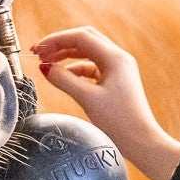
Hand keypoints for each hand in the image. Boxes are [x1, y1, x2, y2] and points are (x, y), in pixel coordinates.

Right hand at [30, 24, 179, 179]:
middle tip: (40, 53)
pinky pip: (92, 67)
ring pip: (88, 53)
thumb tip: (45, 68)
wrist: (142, 142)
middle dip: (61, 44)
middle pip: (85, 40)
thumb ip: (64, 80)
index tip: (37, 48)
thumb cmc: (119, 122)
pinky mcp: (116, 81)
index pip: (81, 37)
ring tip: (47, 63)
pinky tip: (63, 76)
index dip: (56, 40)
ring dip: (67, 55)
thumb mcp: (87, 99)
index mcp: (115, 58)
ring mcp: (118, 69)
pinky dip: (76, 69)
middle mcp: (118, 59)